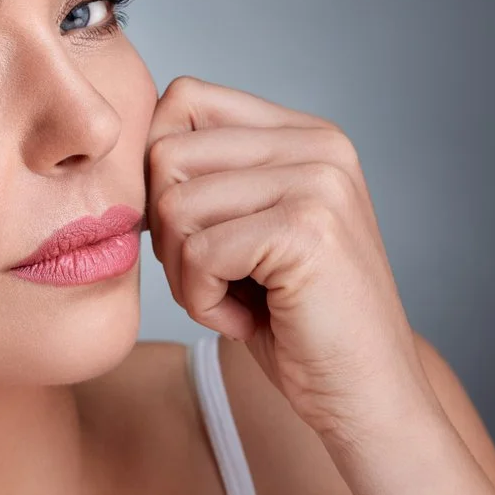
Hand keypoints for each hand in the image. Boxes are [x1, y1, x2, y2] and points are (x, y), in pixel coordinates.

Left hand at [145, 76, 439, 438]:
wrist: (367, 396)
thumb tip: (128, 143)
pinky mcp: (306, 230)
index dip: (160, 169)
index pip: (184, 99)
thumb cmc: (295, 319)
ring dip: (186, 274)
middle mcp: (318, 144)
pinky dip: (203, 302)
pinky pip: (198, 255)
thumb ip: (211, 174)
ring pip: (174, 206)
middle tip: (215, 276)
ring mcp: (318, 183)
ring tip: (235, 298)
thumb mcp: (250, 226)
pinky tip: (246, 319)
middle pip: (167, 153)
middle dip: (168, 230)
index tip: (192, 229)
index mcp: (305, 133)